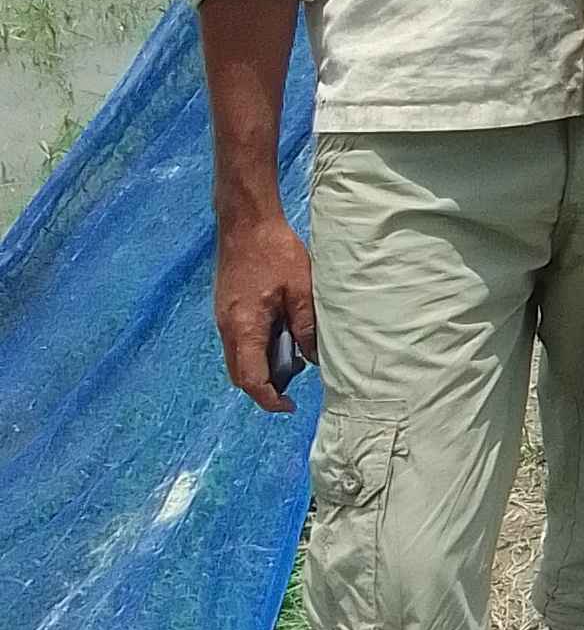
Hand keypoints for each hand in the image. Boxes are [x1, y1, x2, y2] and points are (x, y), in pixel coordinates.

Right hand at [215, 210, 317, 412]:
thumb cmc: (275, 252)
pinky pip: (239, 342)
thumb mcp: (302, 290)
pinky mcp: (226, 309)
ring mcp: (223, 319)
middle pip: (240, 374)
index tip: (289, 406)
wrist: (246, 222)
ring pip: (238, 359)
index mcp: (244, 327)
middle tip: (296, 381)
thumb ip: (307, 327)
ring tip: (294, 355)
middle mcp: (227, 328)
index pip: (251, 379)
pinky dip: (257, 349)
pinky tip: (282, 335)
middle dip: (266, 386)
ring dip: (262, 367)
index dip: (270, 399)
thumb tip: (315, 358)